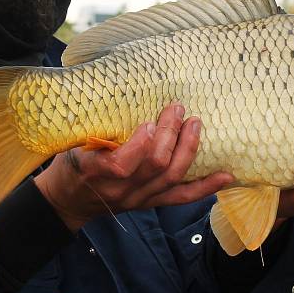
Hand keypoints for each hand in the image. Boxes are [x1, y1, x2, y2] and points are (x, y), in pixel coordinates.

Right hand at [34, 104, 233, 231]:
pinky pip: (181, 197)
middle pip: (155, 166)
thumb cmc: (70, 164)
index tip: (149, 122)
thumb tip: (116, 89)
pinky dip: (205, 187)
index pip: (123, 164)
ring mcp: (138, 198)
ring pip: (172, 178)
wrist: (68, 201)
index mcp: (96, 172)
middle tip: (177, 108)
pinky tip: (225, 175)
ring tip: (196, 125)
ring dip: (188, 149)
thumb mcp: (73, 143)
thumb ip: (95, 127)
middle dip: (171, 135)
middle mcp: (120, 190)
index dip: (141, 144)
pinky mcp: (151, 203)